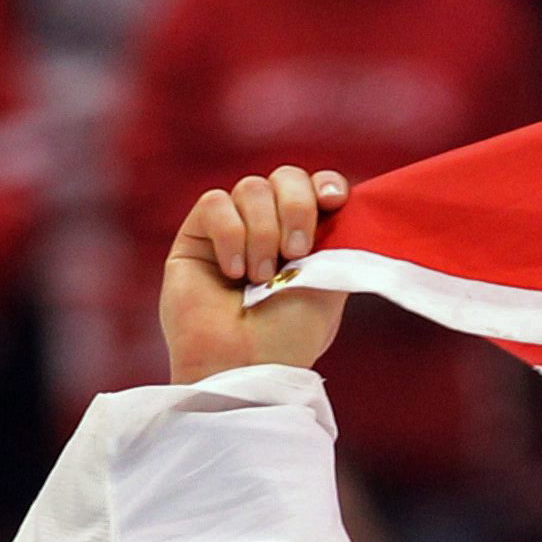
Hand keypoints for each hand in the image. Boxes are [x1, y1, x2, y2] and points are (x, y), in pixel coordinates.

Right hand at [162, 166, 349, 385]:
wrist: (246, 363)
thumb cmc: (289, 336)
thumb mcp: (329, 285)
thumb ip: (336, 240)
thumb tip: (344, 199)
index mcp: (309, 240)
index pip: (317, 187)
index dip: (325, 184)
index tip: (335, 201)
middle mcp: (272, 229)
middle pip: (286, 177)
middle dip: (297, 207)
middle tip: (296, 253)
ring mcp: (234, 230)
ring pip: (252, 188)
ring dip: (263, 232)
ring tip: (260, 278)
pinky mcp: (197, 236)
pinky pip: (215, 204)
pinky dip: (230, 235)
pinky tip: (233, 273)